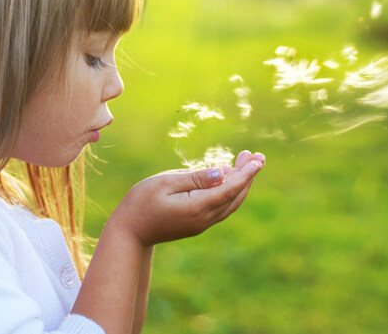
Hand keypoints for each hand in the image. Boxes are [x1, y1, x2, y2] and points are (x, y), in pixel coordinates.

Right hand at [107, 150, 264, 246]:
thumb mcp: (165, 182)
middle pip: (235, 196)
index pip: (230, 188)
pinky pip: (222, 207)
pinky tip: (230, 178)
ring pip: (231, 203)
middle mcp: (205, 218)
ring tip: (247, 162)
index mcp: (198, 206)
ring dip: (241, 183)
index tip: (258, 159)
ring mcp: (202, 223)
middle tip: (257, 155)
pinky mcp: (198, 224)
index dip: (247, 173)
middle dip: (248, 175)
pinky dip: (231, 191)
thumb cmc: (141, 202)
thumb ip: (196, 178)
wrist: (129, 233)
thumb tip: (223, 172)